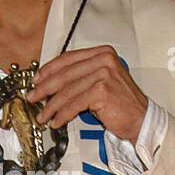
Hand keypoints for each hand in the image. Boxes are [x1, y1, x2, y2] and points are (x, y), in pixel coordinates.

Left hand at [28, 45, 147, 142]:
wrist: (141, 119)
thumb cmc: (121, 104)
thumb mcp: (101, 83)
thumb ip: (81, 77)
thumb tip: (52, 84)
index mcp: (103, 53)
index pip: (68, 58)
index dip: (49, 70)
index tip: (36, 80)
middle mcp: (104, 60)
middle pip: (65, 74)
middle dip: (44, 88)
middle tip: (33, 97)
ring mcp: (104, 74)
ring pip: (67, 91)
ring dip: (51, 106)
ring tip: (43, 116)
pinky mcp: (102, 90)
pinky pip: (74, 104)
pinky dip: (62, 115)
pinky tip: (57, 121)